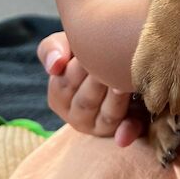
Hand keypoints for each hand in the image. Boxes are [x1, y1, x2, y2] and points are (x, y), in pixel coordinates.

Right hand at [37, 31, 145, 146]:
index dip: (79, 66)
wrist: (117, 55)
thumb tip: (55, 65)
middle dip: (100, 79)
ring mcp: (100, 125)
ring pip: (107, 114)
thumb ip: (53, 50)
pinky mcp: (123, 130)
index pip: (65, 83)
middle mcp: (77, 115)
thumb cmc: (87, 49)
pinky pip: (125, 133)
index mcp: (59, 96)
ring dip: (116, 100)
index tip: (92, 50)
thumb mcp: (66, 45)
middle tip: (114, 61)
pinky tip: (126, 134)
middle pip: (86, 101)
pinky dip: (126, 132)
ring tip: (124, 81)